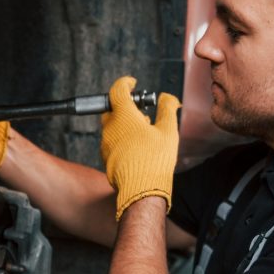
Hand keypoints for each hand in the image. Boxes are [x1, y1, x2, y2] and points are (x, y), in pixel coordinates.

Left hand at [100, 76, 180, 219]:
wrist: (141, 190)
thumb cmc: (155, 160)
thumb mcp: (168, 130)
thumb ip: (167, 109)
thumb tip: (167, 98)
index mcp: (123, 116)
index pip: (118, 90)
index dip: (126, 83)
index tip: (132, 83)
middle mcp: (110, 127)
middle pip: (112, 107)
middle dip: (125, 105)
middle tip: (141, 110)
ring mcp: (105, 143)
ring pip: (112, 125)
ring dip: (124, 123)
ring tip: (143, 130)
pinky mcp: (105, 157)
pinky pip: (111, 141)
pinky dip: (121, 138)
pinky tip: (136, 147)